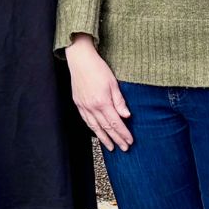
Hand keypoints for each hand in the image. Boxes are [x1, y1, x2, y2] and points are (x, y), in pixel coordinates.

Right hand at [66, 35, 131, 150]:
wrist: (80, 59)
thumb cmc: (98, 68)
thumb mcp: (113, 83)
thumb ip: (119, 101)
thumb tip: (126, 116)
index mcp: (102, 102)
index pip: (115, 123)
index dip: (123, 134)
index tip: (130, 141)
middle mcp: (92, 107)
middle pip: (106, 128)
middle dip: (116, 139)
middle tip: (124, 149)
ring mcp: (83, 106)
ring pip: (94, 127)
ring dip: (103, 138)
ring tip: (110, 147)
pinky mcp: (78, 103)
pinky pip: (86, 120)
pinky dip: (93, 129)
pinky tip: (97, 133)